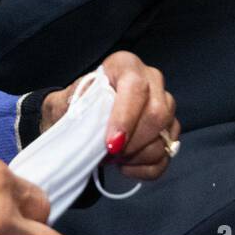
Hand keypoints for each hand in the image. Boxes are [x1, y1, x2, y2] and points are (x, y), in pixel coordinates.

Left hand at [42, 51, 177, 180]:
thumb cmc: (74, 106)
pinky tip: (125, 165)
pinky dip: (143, 168)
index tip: (111, 144)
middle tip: (108, 154)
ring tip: (113, 157)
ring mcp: (165, 106)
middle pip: (157, 114)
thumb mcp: (65, 101)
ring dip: (135, 157)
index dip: (125, 117)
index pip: (136, 87)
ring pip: (163, 138)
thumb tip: (87, 121)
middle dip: (131, 143)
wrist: (80, 118)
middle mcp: (151, 81)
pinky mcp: (169, 130)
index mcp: (125, 65)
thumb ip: (74, 107)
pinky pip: (165, 156)